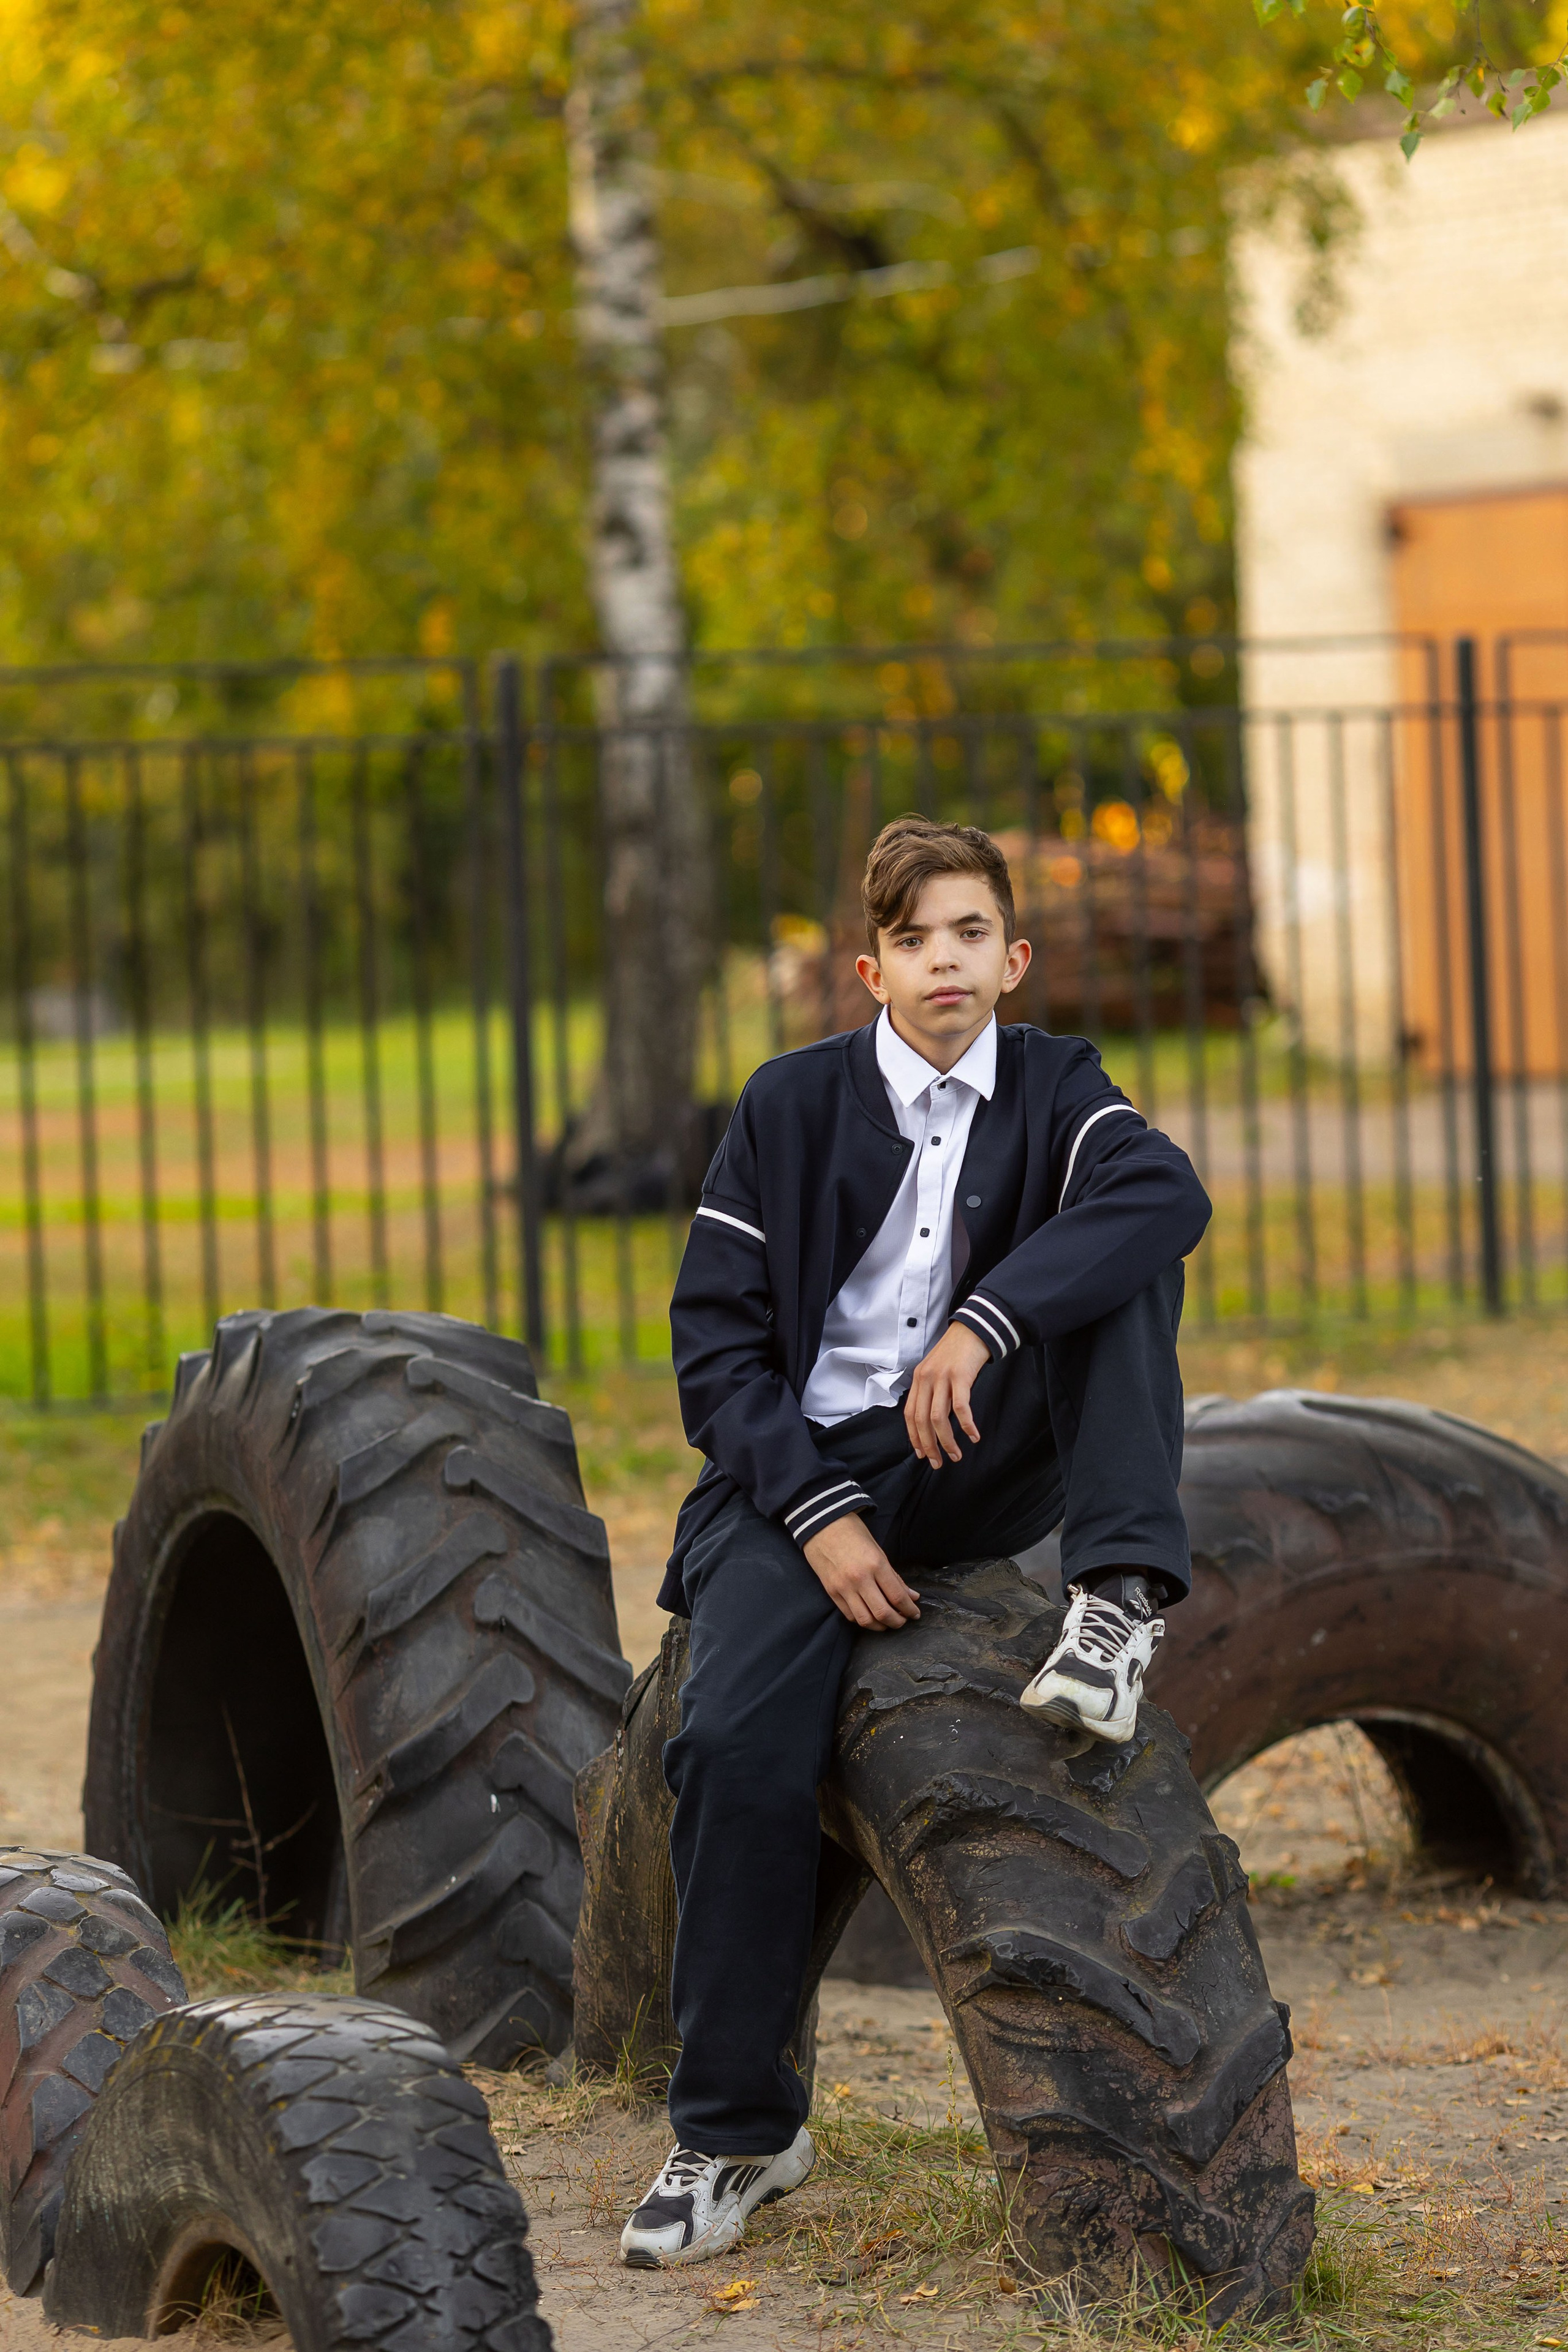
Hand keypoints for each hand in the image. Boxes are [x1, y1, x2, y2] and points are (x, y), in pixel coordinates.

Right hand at [802, 1514, 920, 1629]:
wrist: (821, 1525)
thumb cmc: (852, 1533)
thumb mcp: (878, 1550)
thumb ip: (894, 1576)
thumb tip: (911, 1597)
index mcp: (875, 1564)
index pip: (897, 1596)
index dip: (910, 1610)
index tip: (915, 1613)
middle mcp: (859, 1578)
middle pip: (883, 1613)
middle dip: (898, 1622)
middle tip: (903, 1620)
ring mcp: (843, 1587)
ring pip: (865, 1620)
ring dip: (880, 1626)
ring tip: (887, 1622)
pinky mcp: (831, 1592)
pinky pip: (850, 1615)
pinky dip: (863, 1620)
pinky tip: (870, 1616)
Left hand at [904, 1321, 990, 1466]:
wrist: (973, 1329)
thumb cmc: (956, 1353)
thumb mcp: (936, 1370)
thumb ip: (931, 1391)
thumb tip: (932, 1420)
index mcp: (918, 1379)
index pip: (910, 1414)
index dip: (914, 1437)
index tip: (922, 1454)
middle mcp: (926, 1379)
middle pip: (922, 1420)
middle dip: (930, 1445)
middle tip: (938, 1463)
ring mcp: (942, 1377)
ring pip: (939, 1418)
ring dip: (947, 1441)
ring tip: (956, 1455)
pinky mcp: (960, 1376)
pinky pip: (960, 1407)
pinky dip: (966, 1425)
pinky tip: (973, 1436)